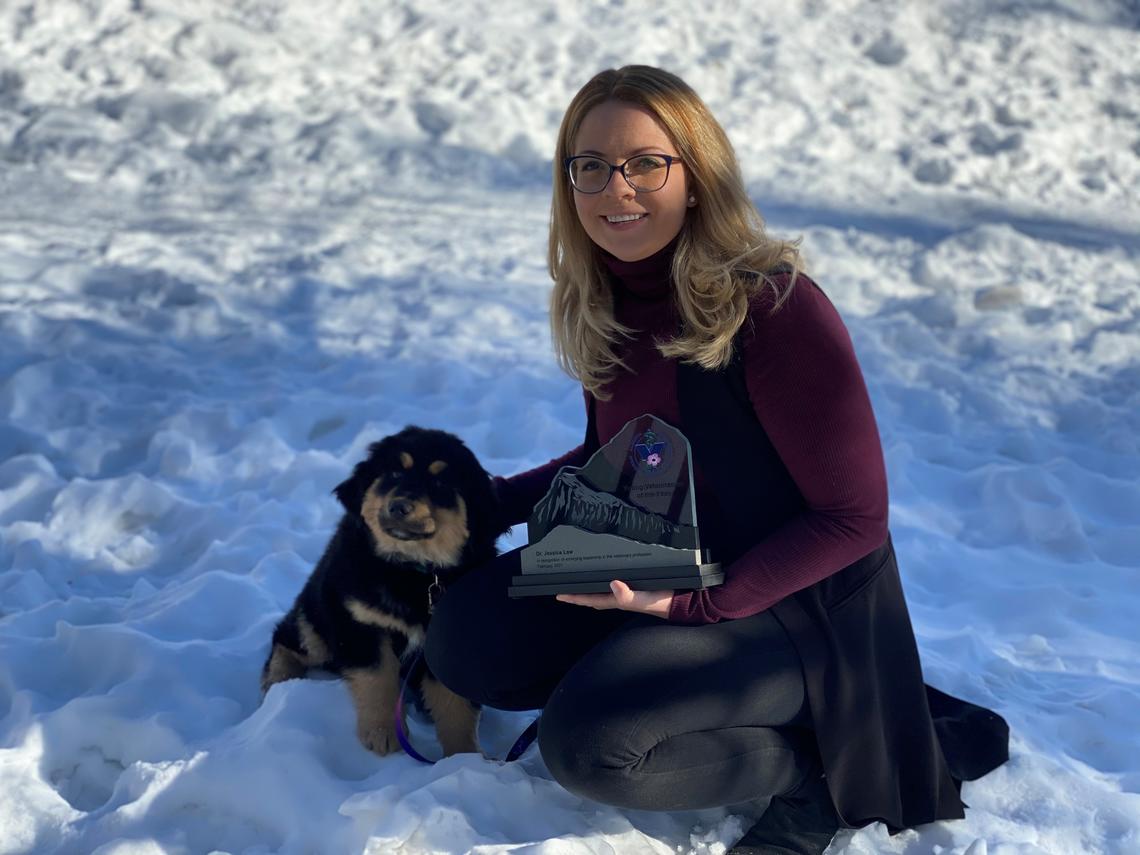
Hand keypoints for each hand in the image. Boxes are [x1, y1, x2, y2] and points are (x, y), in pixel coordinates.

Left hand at [556, 580, 672, 618]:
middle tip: (564, 588)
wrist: (681, 601)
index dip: (575, 597)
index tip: (559, 595)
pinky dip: (606, 581)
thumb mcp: (645, 599)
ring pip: (603, 591)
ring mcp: (628, 592)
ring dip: (590, 588)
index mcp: (619, 600)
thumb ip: (628, 595)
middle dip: (579, 593)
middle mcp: (621, 596)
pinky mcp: (636, 586)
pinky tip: (606, 578)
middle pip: (593, 596)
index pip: (591, 599)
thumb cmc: (663, 602)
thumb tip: (613, 584)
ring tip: (578, 583)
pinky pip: (615, 584)